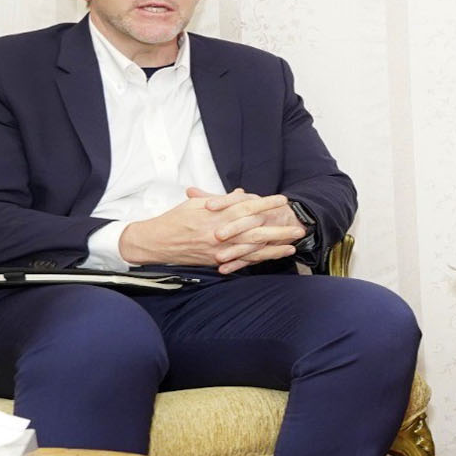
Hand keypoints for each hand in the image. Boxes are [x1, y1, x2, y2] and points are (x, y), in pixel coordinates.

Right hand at [119, 188, 303, 273]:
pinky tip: (275, 257)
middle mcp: (220, 233)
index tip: (282, 200)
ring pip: (252, 249)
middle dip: (278, 229)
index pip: (246, 207)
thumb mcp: (197, 203)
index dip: (266, 203)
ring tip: (294, 244)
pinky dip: (260, 259)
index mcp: (215, 215)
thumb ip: (221, 200)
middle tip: (298, 227)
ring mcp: (219, 250)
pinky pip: (242, 261)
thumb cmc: (175, 220)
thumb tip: (242, 194)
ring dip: (275, 247)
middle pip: (255, 231)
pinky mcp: (217, 261)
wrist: (156, 242)